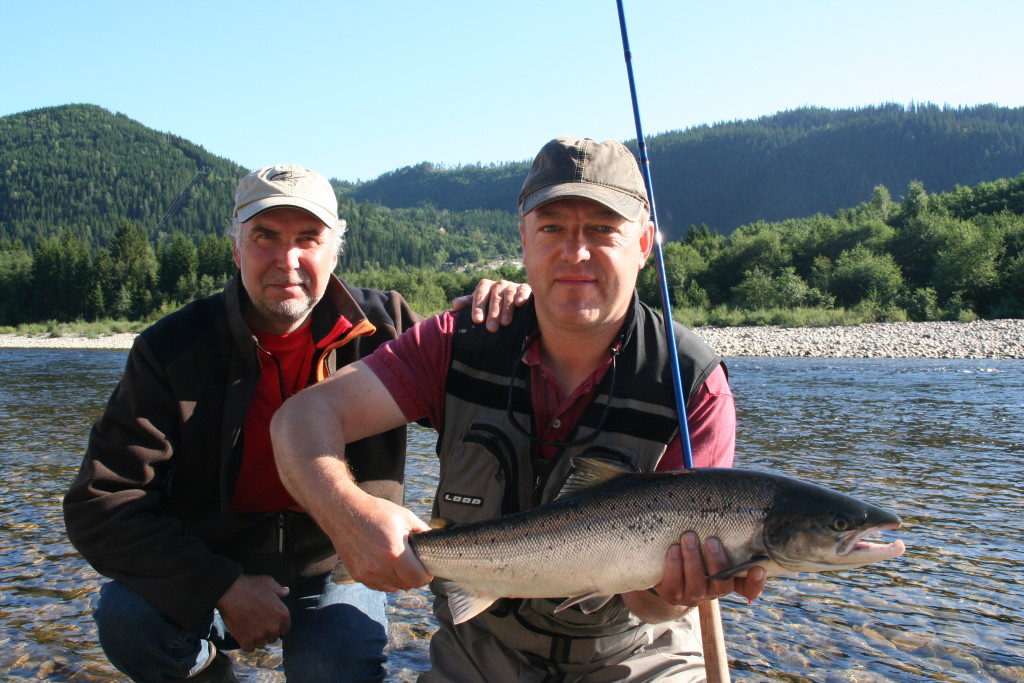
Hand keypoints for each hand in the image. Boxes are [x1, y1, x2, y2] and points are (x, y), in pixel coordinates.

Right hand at [215, 574, 290, 651]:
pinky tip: (243, 634)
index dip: (276, 626)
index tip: (269, 623)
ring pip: (261, 643)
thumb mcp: (268, 583)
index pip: (284, 629)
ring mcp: (260, 635)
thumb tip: (286, 591)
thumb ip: (278, 589)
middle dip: (266, 632)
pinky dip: (246, 643)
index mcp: (283, 614)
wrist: (230, 592)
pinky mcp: (246, 640)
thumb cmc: (250, 586)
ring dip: (256, 638)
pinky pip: (250, 648)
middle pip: (273, 637)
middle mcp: (274, 627)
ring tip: (249, 628)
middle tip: (257, 624)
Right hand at [333, 492, 432, 592]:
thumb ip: (423, 531)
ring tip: (398, 562)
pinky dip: (386, 580)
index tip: (427, 567)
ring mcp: (367, 573)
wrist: (344, 512)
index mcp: (394, 552)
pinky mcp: (357, 575)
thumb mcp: (405, 516)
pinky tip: (385, 564)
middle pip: (407, 585)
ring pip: (393, 588)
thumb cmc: (375, 511)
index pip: (418, 579)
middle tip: (414, 563)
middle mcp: (379, 567)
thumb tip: (434, 542)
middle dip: (414, 577)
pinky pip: (379, 586)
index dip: (426, 575)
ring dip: (400, 579)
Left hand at [451, 279, 530, 331]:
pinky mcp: (525, 288)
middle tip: (491, 328)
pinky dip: (522, 295)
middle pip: (495, 296)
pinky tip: (520, 304)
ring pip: (509, 294)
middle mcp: (499, 284)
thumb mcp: (478, 304)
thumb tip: (456, 306)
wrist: (512, 302)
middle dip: (493, 313)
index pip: (480, 293)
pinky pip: (524, 290)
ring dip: (506, 309)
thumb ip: (466, 303)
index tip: (477, 320)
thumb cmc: (491, 305)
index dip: (478, 306)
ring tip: (505, 323)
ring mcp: (512, 285)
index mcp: (486, 286)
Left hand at [652, 532, 766, 606]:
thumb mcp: (711, 546)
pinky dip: (674, 565)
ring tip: (689, 537)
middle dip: (717, 561)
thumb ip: (724, 538)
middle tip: (712, 540)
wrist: (668, 575)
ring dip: (693, 559)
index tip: (757, 568)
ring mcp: (693, 595)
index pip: (749, 588)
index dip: (755, 582)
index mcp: (729, 580)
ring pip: (697, 583)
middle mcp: (713, 591)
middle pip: (722, 584)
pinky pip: (674, 583)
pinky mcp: (673, 594)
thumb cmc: (697, 551)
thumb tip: (730, 510)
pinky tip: (673, 549)